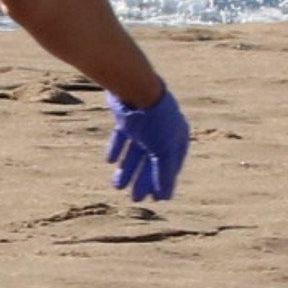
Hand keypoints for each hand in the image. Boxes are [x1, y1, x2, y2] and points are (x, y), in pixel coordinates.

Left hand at [105, 85, 187, 201]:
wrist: (136, 88)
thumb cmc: (156, 121)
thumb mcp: (164, 151)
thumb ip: (164, 174)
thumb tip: (165, 198)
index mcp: (177, 136)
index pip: (172, 164)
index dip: (165, 182)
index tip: (156, 199)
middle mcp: (162, 129)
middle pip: (152, 160)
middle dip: (143, 180)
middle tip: (135, 199)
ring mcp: (144, 123)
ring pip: (136, 151)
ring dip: (127, 169)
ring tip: (117, 186)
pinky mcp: (126, 116)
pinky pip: (122, 136)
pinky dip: (117, 148)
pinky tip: (110, 160)